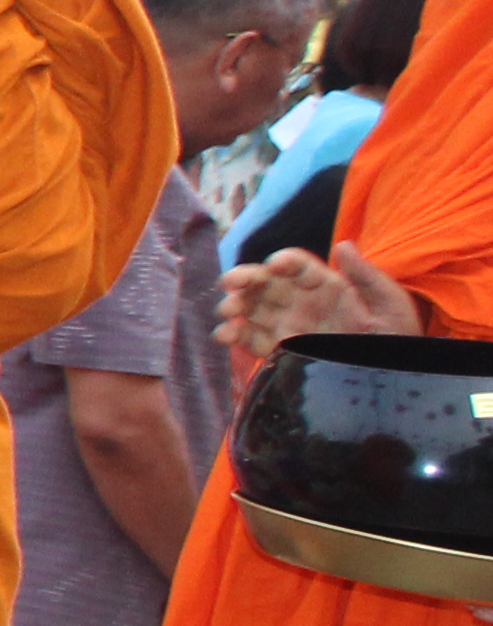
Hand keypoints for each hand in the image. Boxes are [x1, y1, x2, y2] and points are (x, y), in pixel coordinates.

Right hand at [224, 239, 420, 363]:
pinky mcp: (282, 351)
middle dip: (246, 280)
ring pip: (255, 310)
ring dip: (236, 307)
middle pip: (268, 285)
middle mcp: (304, 304)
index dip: (285, 262)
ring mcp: (291, 327)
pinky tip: (225, 335)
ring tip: (226, 311)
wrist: (396, 380)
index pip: (300, 268)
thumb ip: (367, 277)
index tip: (275, 264)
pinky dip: (235, 336)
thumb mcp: (391, 305)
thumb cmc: (400, 341)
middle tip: (230, 282)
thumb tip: (343, 244)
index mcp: (329, 288)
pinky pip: (254, 340)